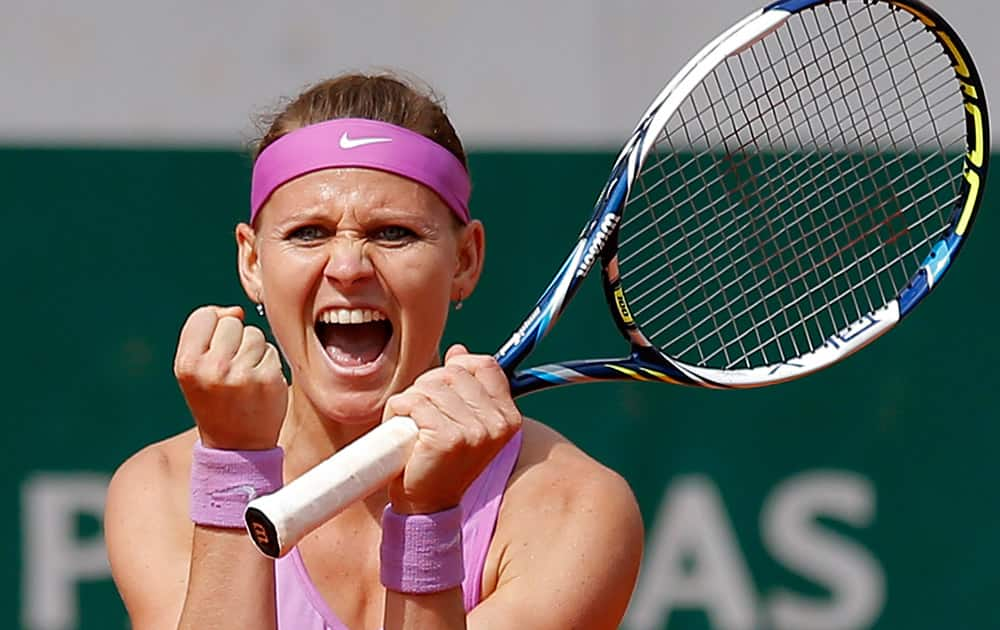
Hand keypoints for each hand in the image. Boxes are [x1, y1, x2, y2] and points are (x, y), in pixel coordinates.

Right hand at [173, 305, 287, 449]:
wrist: (236, 445)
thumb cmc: (215, 400)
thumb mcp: (196, 368)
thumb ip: (207, 334)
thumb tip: (236, 310)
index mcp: (187, 363)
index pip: (204, 315)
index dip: (213, 327)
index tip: (214, 350)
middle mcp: (212, 368)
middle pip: (232, 322)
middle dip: (235, 339)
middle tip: (231, 369)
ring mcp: (241, 374)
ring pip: (255, 334)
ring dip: (254, 351)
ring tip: (245, 376)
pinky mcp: (267, 379)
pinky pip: (272, 350)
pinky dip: (269, 363)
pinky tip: (260, 384)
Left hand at [384, 344, 521, 513]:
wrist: (428, 505)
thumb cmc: (442, 460)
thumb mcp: (463, 420)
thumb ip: (465, 384)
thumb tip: (458, 351)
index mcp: (508, 417)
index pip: (484, 365)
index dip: (458, 367)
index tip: (443, 388)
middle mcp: (496, 424)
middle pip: (452, 373)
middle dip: (428, 386)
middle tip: (422, 415)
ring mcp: (474, 432)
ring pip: (429, 386)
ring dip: (410, 401)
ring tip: (412, 426)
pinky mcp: (447, 439)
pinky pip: (412, 402)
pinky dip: (397, 412)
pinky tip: (402, 431)